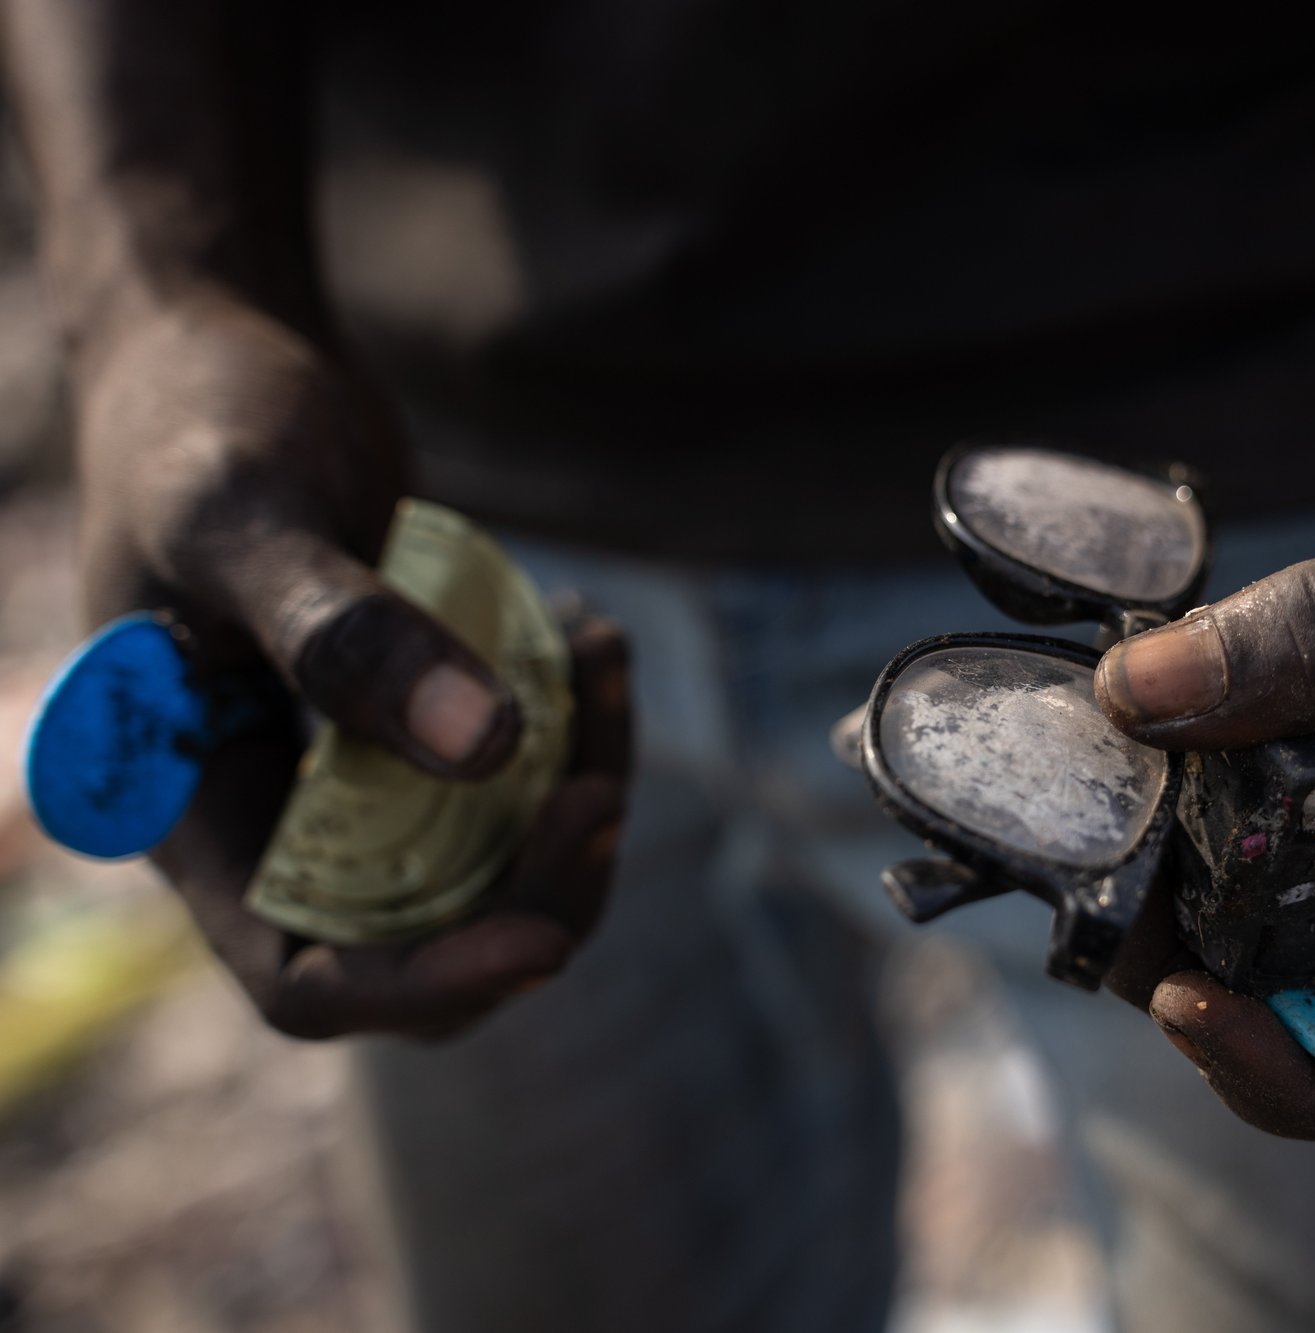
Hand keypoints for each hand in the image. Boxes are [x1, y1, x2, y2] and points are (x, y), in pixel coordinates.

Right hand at [74, 294, 631, 1038]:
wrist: (221, 356)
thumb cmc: (200, 428)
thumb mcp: (250, 520)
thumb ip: (348, 637)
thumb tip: (488, 753)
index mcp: (201, 818)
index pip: (307, 978)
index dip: (425, 987)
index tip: (541, 937)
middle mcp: (279, 822)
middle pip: (431, 940)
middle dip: (535, 890)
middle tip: (602, 786)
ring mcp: (356, 778)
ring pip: (496, 863)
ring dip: (574, 791)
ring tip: (599, 652)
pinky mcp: (421, 725)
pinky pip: (518, 777)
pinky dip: (572, 730)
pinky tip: (591, 635)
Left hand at [1095, 340, 1314, 1148]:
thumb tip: (1140, 694)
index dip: (1306, 1072)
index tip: (1183, 1001)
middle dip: (1219, 975)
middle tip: (1105, 906)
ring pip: (1291, 930)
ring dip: (1190, 897)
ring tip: (1100, 826)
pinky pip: (1272, 835)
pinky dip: (1202, 813)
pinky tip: (1135, 762)